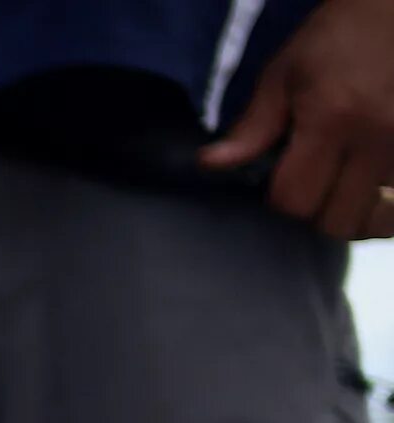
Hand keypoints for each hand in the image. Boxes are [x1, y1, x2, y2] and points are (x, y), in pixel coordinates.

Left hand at [204, 0, 393, 238]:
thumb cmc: (337, 37)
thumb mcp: (285, 73)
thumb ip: (253, 126)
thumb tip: (209, 164)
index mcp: (331, 120)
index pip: (295, 201)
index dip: (280, 201)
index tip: (280, 182)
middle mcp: (377, 138)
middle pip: (337, 221)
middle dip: (316, 212)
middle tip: (312, 185)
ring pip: (375, 217)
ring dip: (355, 211)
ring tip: (343, 185)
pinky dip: (383, 201)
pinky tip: (370, 184)